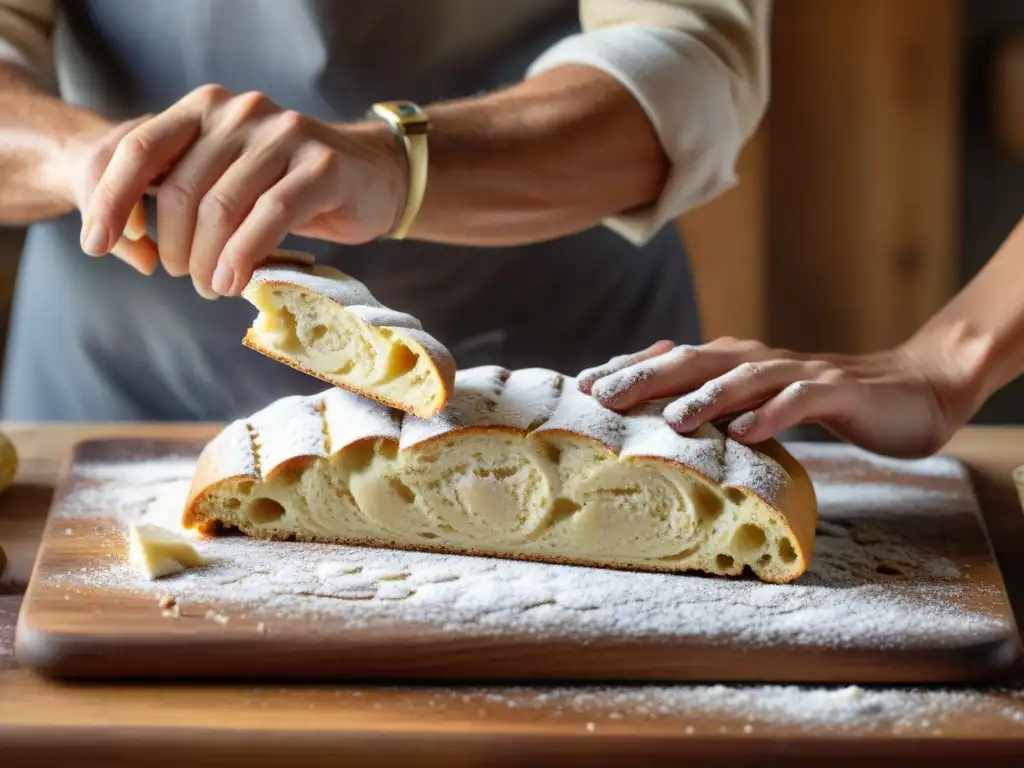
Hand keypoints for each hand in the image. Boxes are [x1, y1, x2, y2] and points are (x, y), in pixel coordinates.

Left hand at [73, 85, 404, 296]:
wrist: (373, 176)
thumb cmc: (290, 187)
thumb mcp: (229, 176)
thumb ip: (186, 188)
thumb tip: (133, 239)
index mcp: (205, 107)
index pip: (140, 149)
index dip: (112, 201)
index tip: (98, 246)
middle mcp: (241, 112)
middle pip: (179, 189)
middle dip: (172, 246)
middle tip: (184, 276)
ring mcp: (283, 135)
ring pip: (221, 208)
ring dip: (206, 261)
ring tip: (211, 286)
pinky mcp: (321, 168)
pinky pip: (268, 217)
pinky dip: (242, 256)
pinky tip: (233, 282)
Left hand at [577, 335, 978, 458]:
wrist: (909, 390)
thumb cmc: (821, 401)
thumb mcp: (759, 400)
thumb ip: (716, 399)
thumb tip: (662, 407)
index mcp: (736, 362)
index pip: (673, 361)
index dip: (628, 369)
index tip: (583, 385)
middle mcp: (759, 360)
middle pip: (696, 362)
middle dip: (646, 377)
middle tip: (602, 396)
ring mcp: (799, 373)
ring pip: (745, 378)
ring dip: (707, 397)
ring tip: (673, 420)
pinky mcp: (837, 392)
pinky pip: (802, 400)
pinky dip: (774, 414)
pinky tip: (748, 433)